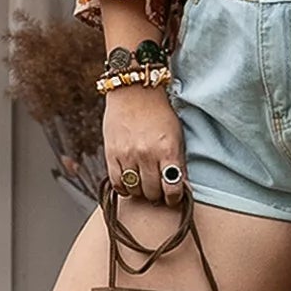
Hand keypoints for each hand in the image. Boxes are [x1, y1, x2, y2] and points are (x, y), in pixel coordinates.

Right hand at [103, 84, 186, 205]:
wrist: (134, 91)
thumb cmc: (159, 113)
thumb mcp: (176, 135)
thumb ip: (177, 161)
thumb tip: (179, 186)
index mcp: (167, 149)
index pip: (172, 188)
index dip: (174, 198)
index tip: (173, 198)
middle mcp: (147, 154)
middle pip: (152, 192)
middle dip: (157, 196)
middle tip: (158, 191)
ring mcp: (128, 155)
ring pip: (135, 190)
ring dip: (141, 192)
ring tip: (144, 185)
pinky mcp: (111, 154)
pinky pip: (117, 183)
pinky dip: (124, 188)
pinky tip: (129, 183)